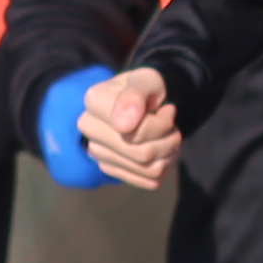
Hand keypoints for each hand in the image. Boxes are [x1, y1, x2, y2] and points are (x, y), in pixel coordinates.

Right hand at [77, 64, 181, 190]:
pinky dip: (165, 166)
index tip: (167, 110)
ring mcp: (98, 152)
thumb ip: (135, 96)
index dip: (162, 124)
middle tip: (172, 125)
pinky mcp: (111, 169)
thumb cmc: (147, 88)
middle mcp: (89, 129)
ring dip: (169, 153)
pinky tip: (163, 150)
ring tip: (169, 135)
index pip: (136, 132)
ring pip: (147, 169)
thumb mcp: (147, 81)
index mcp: (94, 101)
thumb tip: (123, 126)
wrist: (147, 100)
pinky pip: (148, 180)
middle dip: (168, 140)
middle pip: (142, 154)